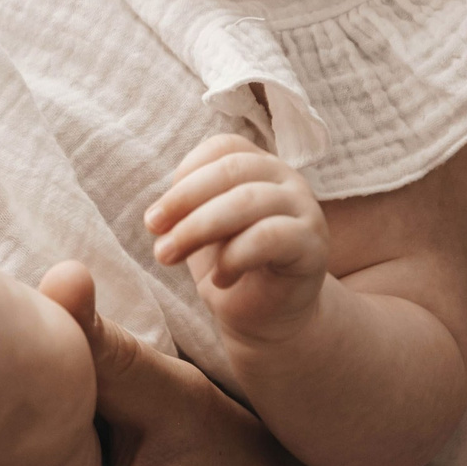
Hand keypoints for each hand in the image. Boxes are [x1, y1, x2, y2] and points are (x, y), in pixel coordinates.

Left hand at [145, 135, 328, 344]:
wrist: (271, 317)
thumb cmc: (232, 266)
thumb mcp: (203, 231)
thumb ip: (189, 207)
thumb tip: (160, 210)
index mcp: (259, 166)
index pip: (223, 148)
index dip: (184, 175)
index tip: (156, 216)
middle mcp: (287, 179)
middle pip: (231, 169)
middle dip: (183, 200)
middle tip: (152, 231)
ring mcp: (305, 209)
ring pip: (246, 201)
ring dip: (196, 228)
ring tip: (168, 256)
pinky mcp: (313, 245)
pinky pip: (269, 237)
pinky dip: (234, 258)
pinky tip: (220, 280)